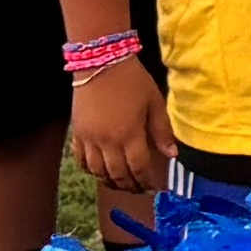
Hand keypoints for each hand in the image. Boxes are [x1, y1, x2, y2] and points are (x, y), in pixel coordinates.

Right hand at [68, 60, 170, 195]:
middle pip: (118, 175)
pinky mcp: (77, 133)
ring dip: (110, 181)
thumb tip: (172, 154)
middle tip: (138, 188)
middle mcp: (108, 141)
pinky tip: (99, 171)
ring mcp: (90, 138)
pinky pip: (80, 159)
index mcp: (130, 134)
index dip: (147, 181)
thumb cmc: (132, 80)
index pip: (139, 168)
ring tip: (121, 183)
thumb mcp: (154, 102)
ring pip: (97, 171)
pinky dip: (89, 170)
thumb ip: (162, 130)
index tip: (153, 187)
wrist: (100, 62)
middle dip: (130, 186)